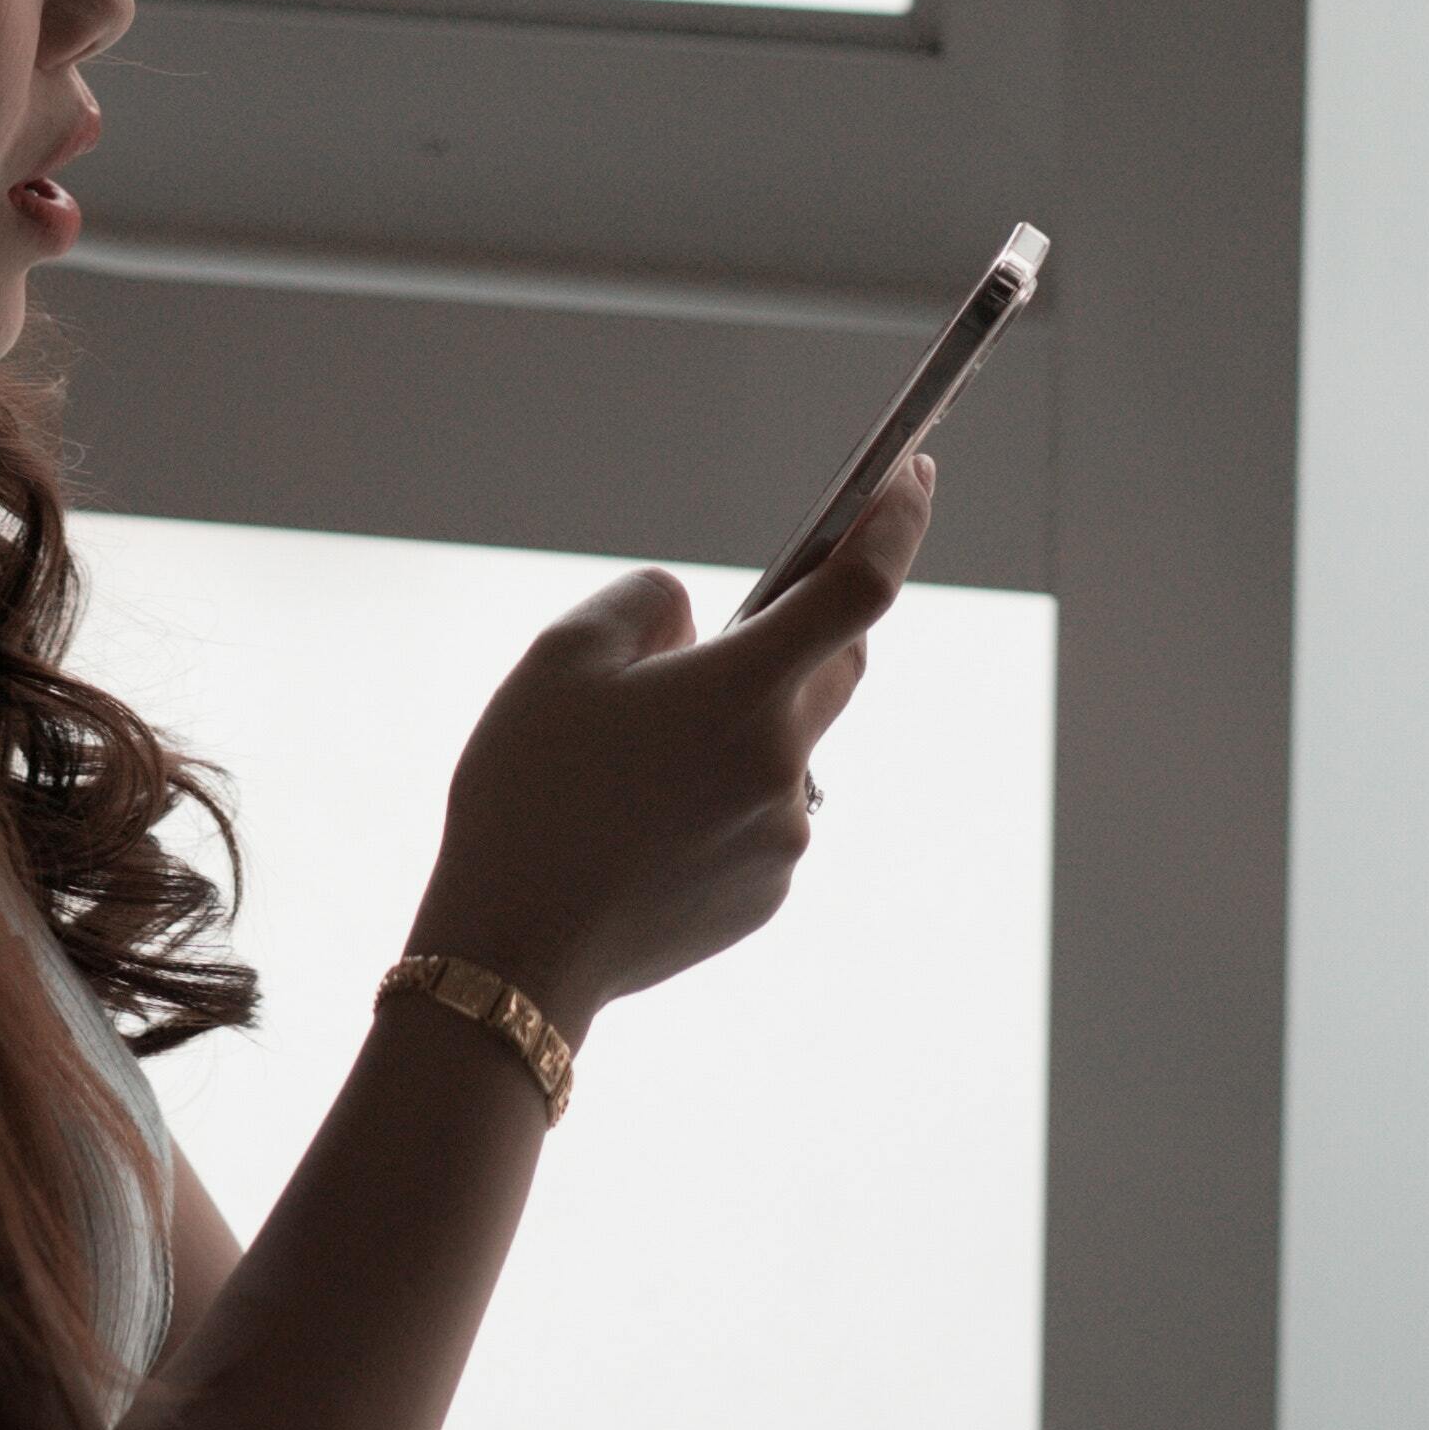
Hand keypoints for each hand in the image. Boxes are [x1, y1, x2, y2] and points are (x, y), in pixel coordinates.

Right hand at [409, 454, 931, 1030]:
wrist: (514, 954)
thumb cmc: (527, 796)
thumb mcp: (559, 660)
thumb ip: (645, 607)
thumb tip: (697, 619)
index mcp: (742, 692)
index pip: (860, 588)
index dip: (897, 522)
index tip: (914, 475)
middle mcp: (784, 763)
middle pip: (839, 664)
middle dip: (808, 628)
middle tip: (736, 626)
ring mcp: (784, 835)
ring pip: (786, 745)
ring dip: (742, 725)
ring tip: (637, 758)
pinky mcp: (767, 891)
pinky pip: (763, 813)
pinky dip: (722, 795)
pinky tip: (641, 820)